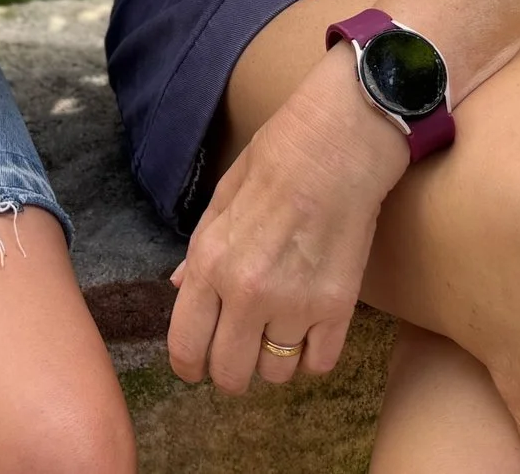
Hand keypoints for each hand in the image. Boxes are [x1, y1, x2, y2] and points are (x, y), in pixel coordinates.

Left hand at [168, 52, 408, 394]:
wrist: (338, 144)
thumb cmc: (276, 160)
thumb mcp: (222, 200)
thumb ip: (200, 254)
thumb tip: (180, 288)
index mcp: (211, 263)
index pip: (187, 346)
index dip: (190, 367)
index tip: (197, 370)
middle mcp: (248, 294)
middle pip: (231, 374)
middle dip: (231, 372)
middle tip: (241, 354)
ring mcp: (295, 305)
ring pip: (277, 376)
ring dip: (275, 362)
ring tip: (280, 334)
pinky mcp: (339, 308)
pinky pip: (319, 364)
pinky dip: (313, 356)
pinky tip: (312, 332)